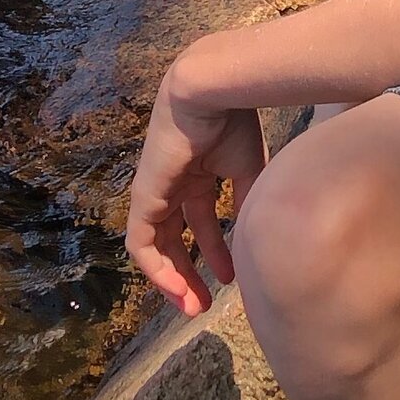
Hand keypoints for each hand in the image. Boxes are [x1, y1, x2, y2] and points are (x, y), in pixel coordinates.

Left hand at [124, 61, 267, 314]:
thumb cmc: (234, 124)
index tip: (231, 282)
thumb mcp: (252, 173)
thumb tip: (258, 244)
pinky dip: (156, 270)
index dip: (213, 255)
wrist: (213, 93)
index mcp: (198, 177)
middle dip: (189, 274)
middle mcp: (173, 187)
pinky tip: (176, 289)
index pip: (199, 224)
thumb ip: (250, 208)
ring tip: (192, 306)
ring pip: (156, 247)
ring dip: (172, 280)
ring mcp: (155, 192)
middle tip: (204, 305)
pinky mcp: (144, 196)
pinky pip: (141, 243)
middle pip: (174, 240)